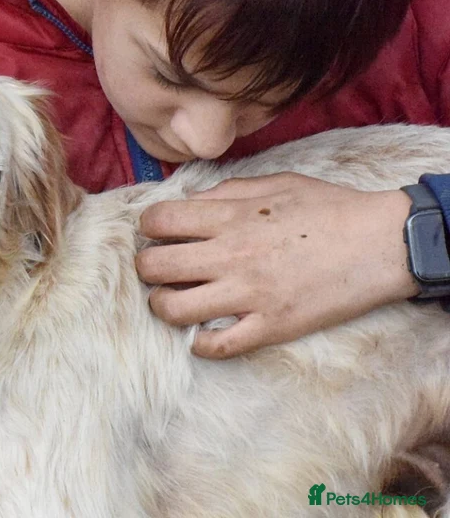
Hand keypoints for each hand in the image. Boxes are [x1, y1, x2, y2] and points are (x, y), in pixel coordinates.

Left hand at [135, 172, 418, 358]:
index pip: (158, 221)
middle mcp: (230, 255)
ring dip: (163, 305)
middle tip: (158, 267)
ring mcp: (248, 294)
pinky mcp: (270, 326)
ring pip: (174, 309)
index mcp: (229, 217)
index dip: (149, 226)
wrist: (381, 243)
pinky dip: (200, 344)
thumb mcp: (276, 183)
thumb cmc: (329, 208)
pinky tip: (201, 334)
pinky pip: (217, 345)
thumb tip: (188, 200)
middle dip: (147, 266)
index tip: (158, 232)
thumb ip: (226, 191)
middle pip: (154, 266)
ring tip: (172, 299)